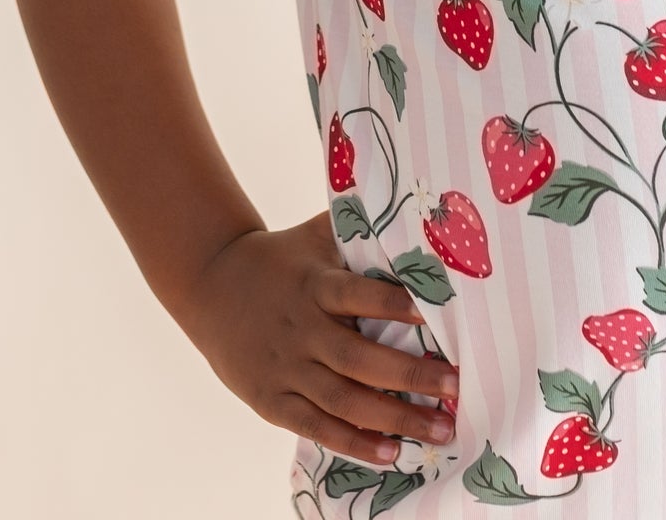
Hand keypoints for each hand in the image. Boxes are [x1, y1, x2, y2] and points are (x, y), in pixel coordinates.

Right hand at [177, 209, 458, 465]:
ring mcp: (285, 368)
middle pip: (358, 359)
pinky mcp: (271, 400)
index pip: (358, 295)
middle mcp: (302, 328)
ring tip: (438, 431)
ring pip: (343, 400)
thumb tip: (413, 212)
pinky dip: (354, 443)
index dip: (395, 305)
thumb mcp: (314, 235)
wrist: (210, 282)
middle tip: (455, 386)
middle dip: (410, 375)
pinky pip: (316, 426)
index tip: (436, 315)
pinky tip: (391, 453)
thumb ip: (357, 228)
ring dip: (393, 419)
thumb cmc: (280, 257)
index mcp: (315, 284)